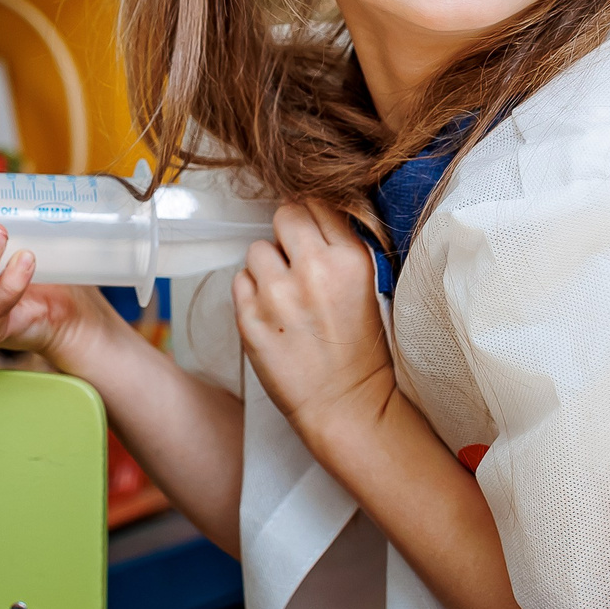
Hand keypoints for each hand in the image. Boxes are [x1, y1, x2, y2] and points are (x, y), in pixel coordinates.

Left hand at [232, 200, 394, 448]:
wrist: (347, 404)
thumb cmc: (361, 348)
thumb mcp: (370, 285)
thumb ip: (341, 246)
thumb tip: (310, 211)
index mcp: (350, 259)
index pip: (318, 204)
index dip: (312, 219)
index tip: (311, 235)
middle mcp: (314, 271)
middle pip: (285, 215)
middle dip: (288, 233)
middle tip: (295, 259)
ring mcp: (278, 295)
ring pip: (257, 248)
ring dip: (267, 265)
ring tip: (284, 293)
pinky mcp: (250, 319)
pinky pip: (239, 281)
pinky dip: (252, 292)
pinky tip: (272, 312)